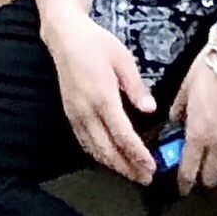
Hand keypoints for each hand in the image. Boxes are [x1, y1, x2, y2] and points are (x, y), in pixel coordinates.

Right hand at [42, 7, 156, 184]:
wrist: (64, 36)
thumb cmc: (97, 43)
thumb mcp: (123, 59)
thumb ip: (136, 87)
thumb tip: (150, 110)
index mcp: (103, 98)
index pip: (123, 135)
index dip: (138, 155)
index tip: (151, 168)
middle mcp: (87, 111)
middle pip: (108, 149)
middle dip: (127, 167)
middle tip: (145, 178)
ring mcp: (75, 114)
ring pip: (94, 149)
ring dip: (113, 165)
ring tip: (131, 174)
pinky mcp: (68, 114)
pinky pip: (83, 142)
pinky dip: (97, 155)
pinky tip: (108, 159)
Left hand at [169, 55, 216, 194]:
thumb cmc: (206, 71)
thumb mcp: (183, 91)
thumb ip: (178, 112)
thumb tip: (176, 122)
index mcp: (197, 135)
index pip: (189, 172)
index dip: (184, 185)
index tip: (183, 189)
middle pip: (213, 178)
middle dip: (205, 181)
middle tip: (201, 175)